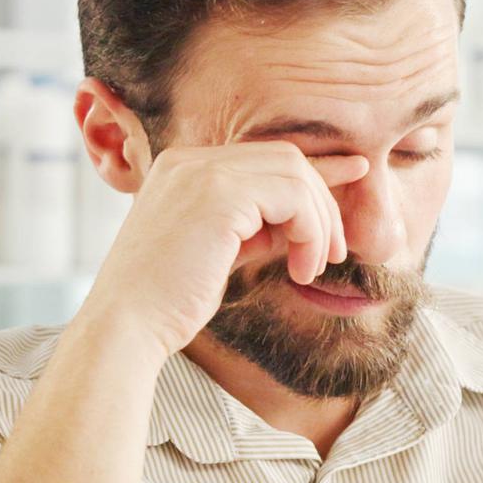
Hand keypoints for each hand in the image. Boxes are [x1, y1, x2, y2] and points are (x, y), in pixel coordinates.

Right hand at [75, 142, 370, 357]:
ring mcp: (201, 172)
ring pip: (294, 174)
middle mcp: (189, 161)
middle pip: (285, 158)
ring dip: (318, 223)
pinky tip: (301, 270)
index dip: (314, 167)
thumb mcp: (220, 254)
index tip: (356, 169)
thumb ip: (257, 229)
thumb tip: (305, 222)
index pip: (264, 156)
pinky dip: (310, 233)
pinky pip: (292, 197)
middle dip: (322, 202)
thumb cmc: (167, 303)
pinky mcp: (218, 194)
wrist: (127, 326)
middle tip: (335, 252)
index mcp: (183, 169)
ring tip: (313, 268)